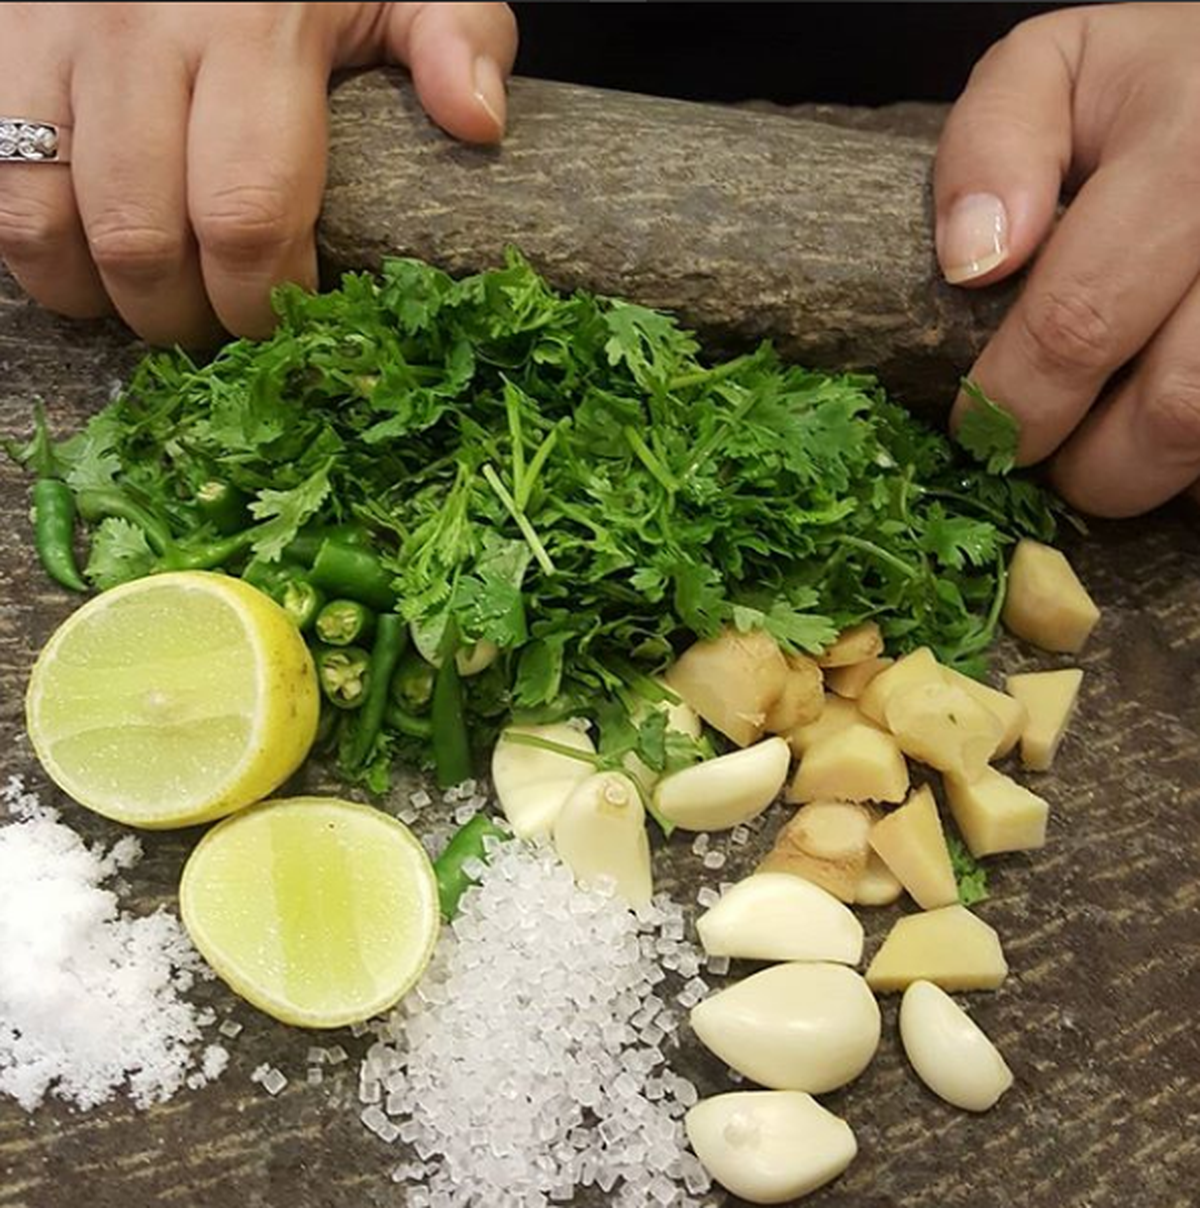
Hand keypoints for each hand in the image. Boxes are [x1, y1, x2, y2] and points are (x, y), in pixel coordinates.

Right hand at [0, 2, 516, 345]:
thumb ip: (453, 36)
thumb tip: (479, 124)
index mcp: (250, 28)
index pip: (246, 217)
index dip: (260, 301)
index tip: (285, 323)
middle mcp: (135, 29)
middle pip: (141, 240)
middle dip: (183, 318)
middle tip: (219, 330)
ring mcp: (47, 31)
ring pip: (41, 220)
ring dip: (95, 296)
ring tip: (149, 305)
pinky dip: (32, 247)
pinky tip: (84, 257)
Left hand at [935, 3, 1199, 516]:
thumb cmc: (1152, 87)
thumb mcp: (1055, 69)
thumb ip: (993, 141)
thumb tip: (975, 260)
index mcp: (1191, 145)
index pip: (1080, 321)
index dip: (1014, 401)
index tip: (973, 427)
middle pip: (1175, 409)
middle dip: (1084, 464)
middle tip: (1035, 451)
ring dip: (1141, 474)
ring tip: (1095, 448)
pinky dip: (1184, 464)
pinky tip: (1146, 429)